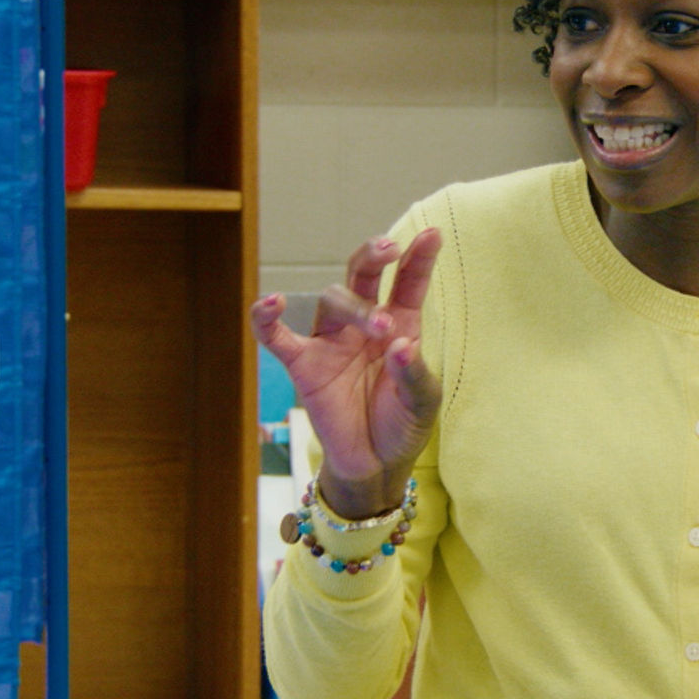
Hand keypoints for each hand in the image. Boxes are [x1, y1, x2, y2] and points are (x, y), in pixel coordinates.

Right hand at [250, 229, 444, 517]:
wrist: (375, 464)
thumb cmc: (402, 424)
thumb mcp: (422, 401)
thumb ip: (414, 373)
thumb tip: (401, 344)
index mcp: (400, 324)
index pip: (407, 282)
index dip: (418, 258)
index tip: (431, 234)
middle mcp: (363, 324)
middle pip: (362, 276)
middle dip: (374, 257)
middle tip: (391, 250)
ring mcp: (331, 341)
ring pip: (332, 300)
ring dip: (355, 307)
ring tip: (382, 328)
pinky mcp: (303, 365)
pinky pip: (277, 337)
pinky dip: (267, 319)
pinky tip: (270, 303)